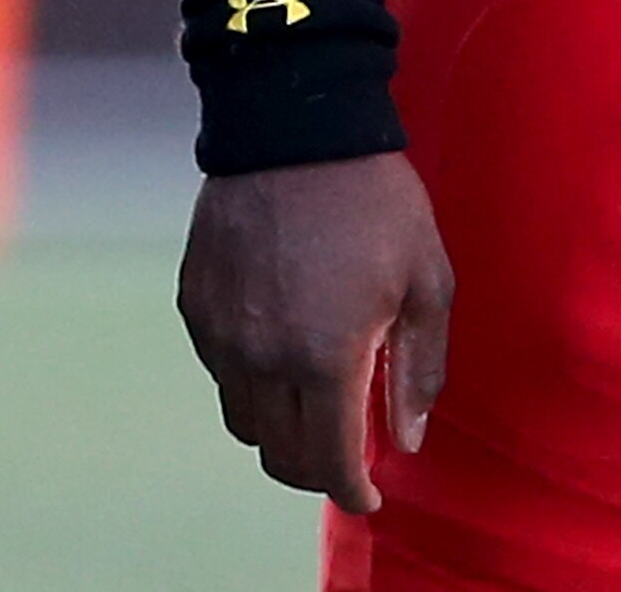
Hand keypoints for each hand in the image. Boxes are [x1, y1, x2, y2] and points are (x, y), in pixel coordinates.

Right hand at [176, 151, 454, 513]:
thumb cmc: (374, 200)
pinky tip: (278, 348)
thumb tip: (406, 437)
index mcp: (326, 358)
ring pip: (244, 419)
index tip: (369, 496)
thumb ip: (419, 368)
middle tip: (345, 451)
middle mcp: (263, 358)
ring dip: (279, 427)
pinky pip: (219, 370)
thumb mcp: (426, 280)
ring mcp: (221, 332)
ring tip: (311, 400)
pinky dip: (249, 381)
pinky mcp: (194, 302)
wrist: (293, 124)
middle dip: (317, 467)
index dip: (352, 493)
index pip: (330, 462)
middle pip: (281, 454)